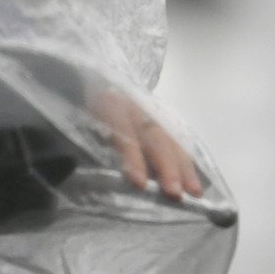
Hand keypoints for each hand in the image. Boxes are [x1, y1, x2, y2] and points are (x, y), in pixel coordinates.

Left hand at [88, 88, 202, 201]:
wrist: (93, 80)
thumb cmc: (83, 111)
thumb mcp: (78, 123)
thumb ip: (89, 146)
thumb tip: (95, 178)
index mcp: (110, 105)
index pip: (124, 134)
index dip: (133, 158)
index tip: (140, 184)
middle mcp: (135, 107)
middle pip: (155, 137)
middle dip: (167, 167)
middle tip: (175, 193)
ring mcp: (151, 112)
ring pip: (171, 139)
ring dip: (184, 168)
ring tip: (194, 192)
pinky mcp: (161, 120)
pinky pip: (178, 141)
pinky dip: (187, 162)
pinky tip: (196, 181)